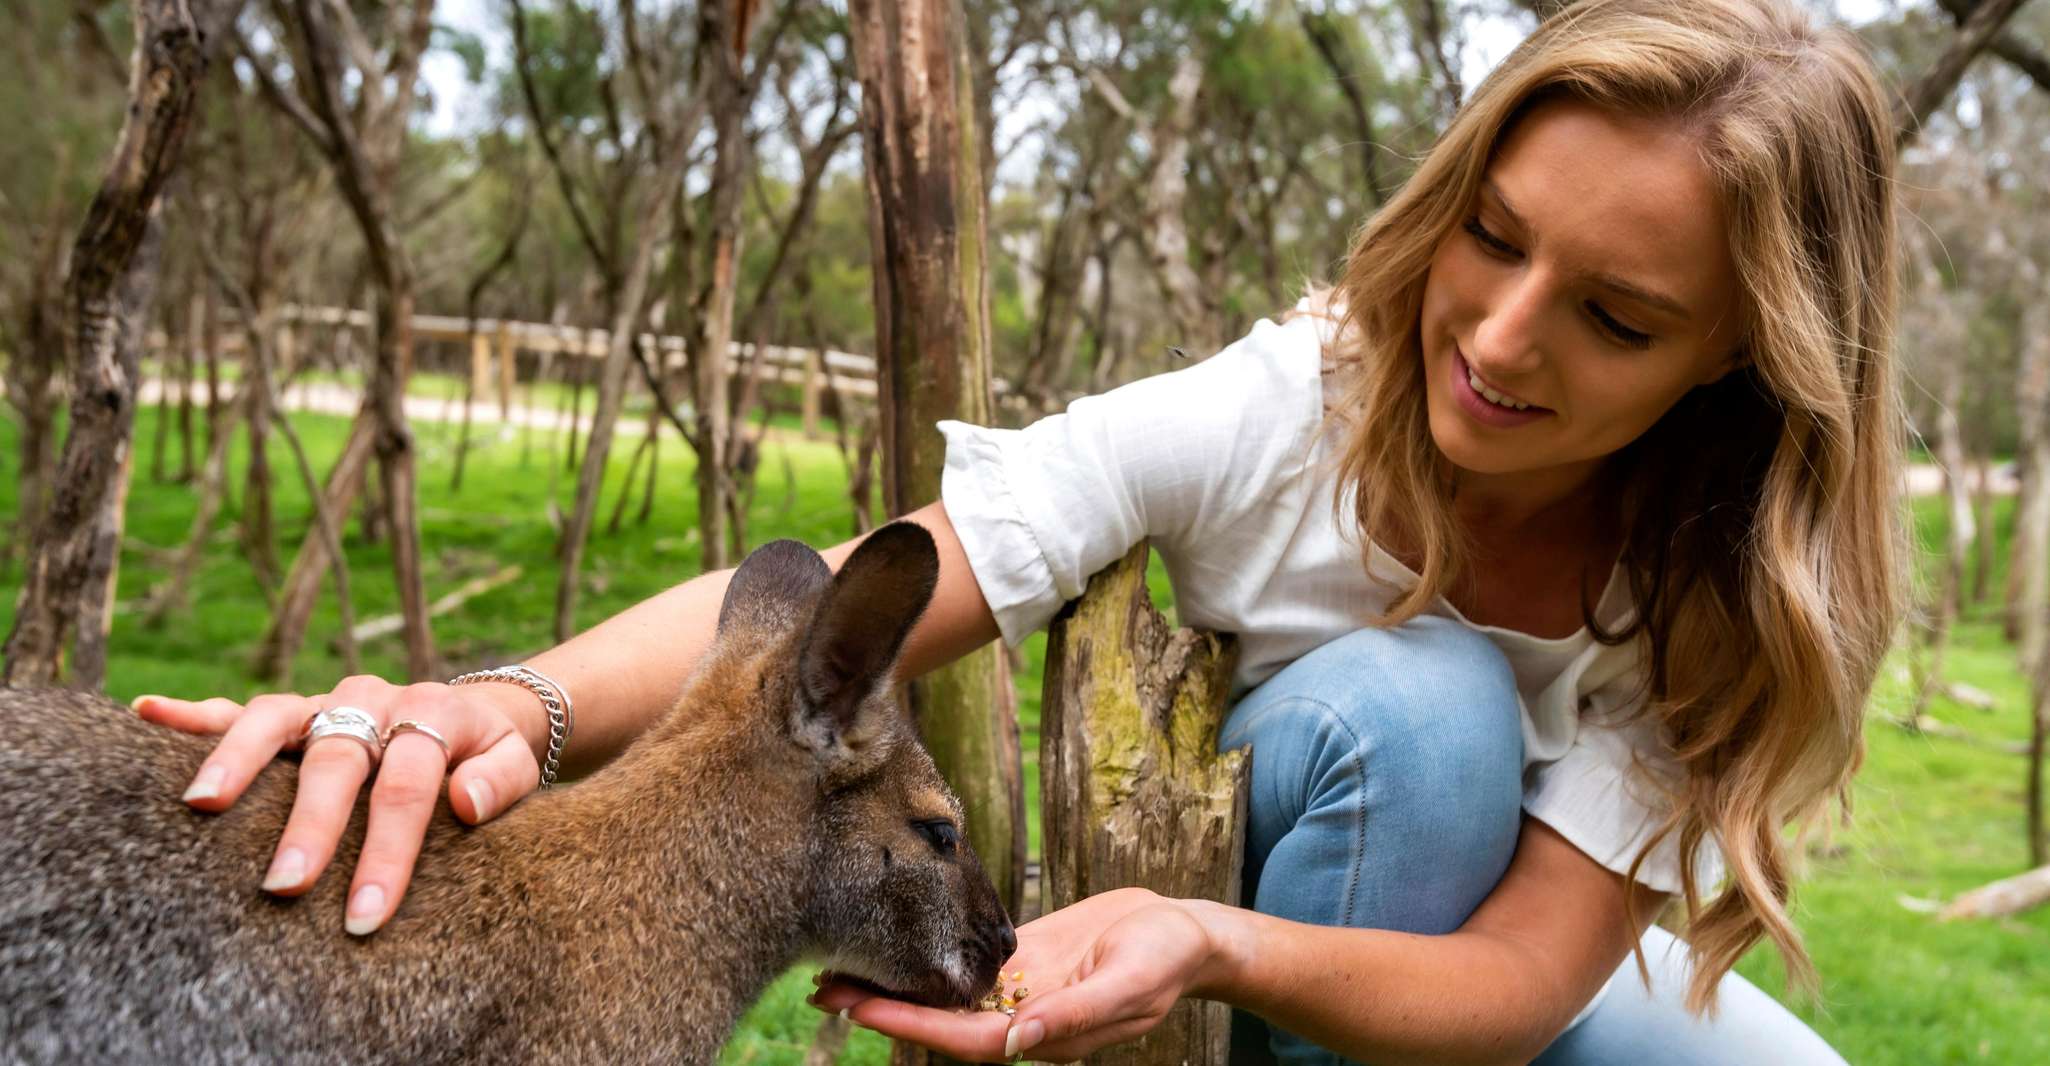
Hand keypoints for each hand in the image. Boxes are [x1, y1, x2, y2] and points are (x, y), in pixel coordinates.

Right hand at [133, 676, 544, 933]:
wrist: (477, 712)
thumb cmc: (490, 754)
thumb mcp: (517, 763)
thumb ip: (500, 780)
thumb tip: (465, 802)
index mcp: (432, 713)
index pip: (407, 787)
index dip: (388, 851)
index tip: (366, 912)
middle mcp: (373, 701)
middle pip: (336, 759)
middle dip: (310, 824)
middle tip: (284, 884)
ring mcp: (327, 703)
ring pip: (275, 721)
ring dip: (236, 758)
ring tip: (201, 803)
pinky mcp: (294, 712)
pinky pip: (239, 708)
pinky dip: (194, 713)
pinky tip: (147, 713)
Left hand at [811, 887, 1224, 1061]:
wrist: (1189, 932)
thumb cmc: (1166, 959)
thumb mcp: (1128, 983)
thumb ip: (1075, 1015)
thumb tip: (1020, 1042)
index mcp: (1044, 1033)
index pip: (962, 1039)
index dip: (910, 1024)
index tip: (860, 1007)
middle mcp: (1021, 1018)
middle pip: (939, 1021)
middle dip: (882, 1005)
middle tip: (821, 986)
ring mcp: (1020, 990)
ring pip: (944, 993)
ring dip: (894, 983)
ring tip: (836, 969)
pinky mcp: (1022, 960)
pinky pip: (964, 964)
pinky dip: (925, 956)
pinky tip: (890, 941)